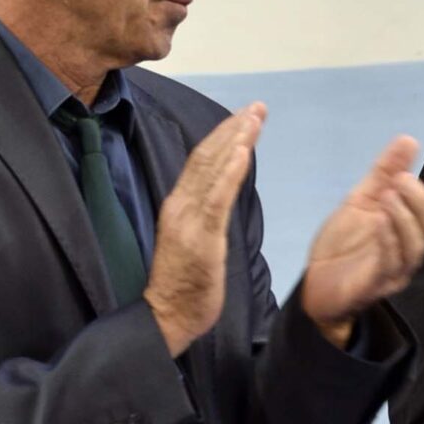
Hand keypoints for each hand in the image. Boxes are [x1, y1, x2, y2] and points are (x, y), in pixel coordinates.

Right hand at [145, 103, 265, 355]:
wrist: (167, 316)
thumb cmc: (183, 285)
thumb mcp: (195, 241)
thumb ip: (205, 215)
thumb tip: (221, 195)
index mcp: (179, 205)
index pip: (201, 161)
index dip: (222, 135)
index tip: (244, 116)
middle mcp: (181, 205)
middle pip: (207, 156)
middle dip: (233, 128)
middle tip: (256, 106)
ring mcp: (190, 219)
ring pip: (212, 169)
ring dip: (236, 140)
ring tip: (254, 117)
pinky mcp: (201, 236)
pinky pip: (217, 198)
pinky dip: (230, 172)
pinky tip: (244, 151)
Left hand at [299, 136, 423, 346]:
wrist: (315, 282)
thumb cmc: (343, 243)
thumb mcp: (362, 199)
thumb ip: (385, 172)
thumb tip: (409, 139)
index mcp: (410, 231)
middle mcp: (409, 252)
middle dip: (422, 202)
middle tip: (403, 179)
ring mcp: (395, 271)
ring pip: (415, 248)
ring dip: (405, 219)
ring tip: (390, 195)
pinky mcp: (375, 285)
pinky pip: (389, 264)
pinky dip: (388, 240)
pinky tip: (380, 220)